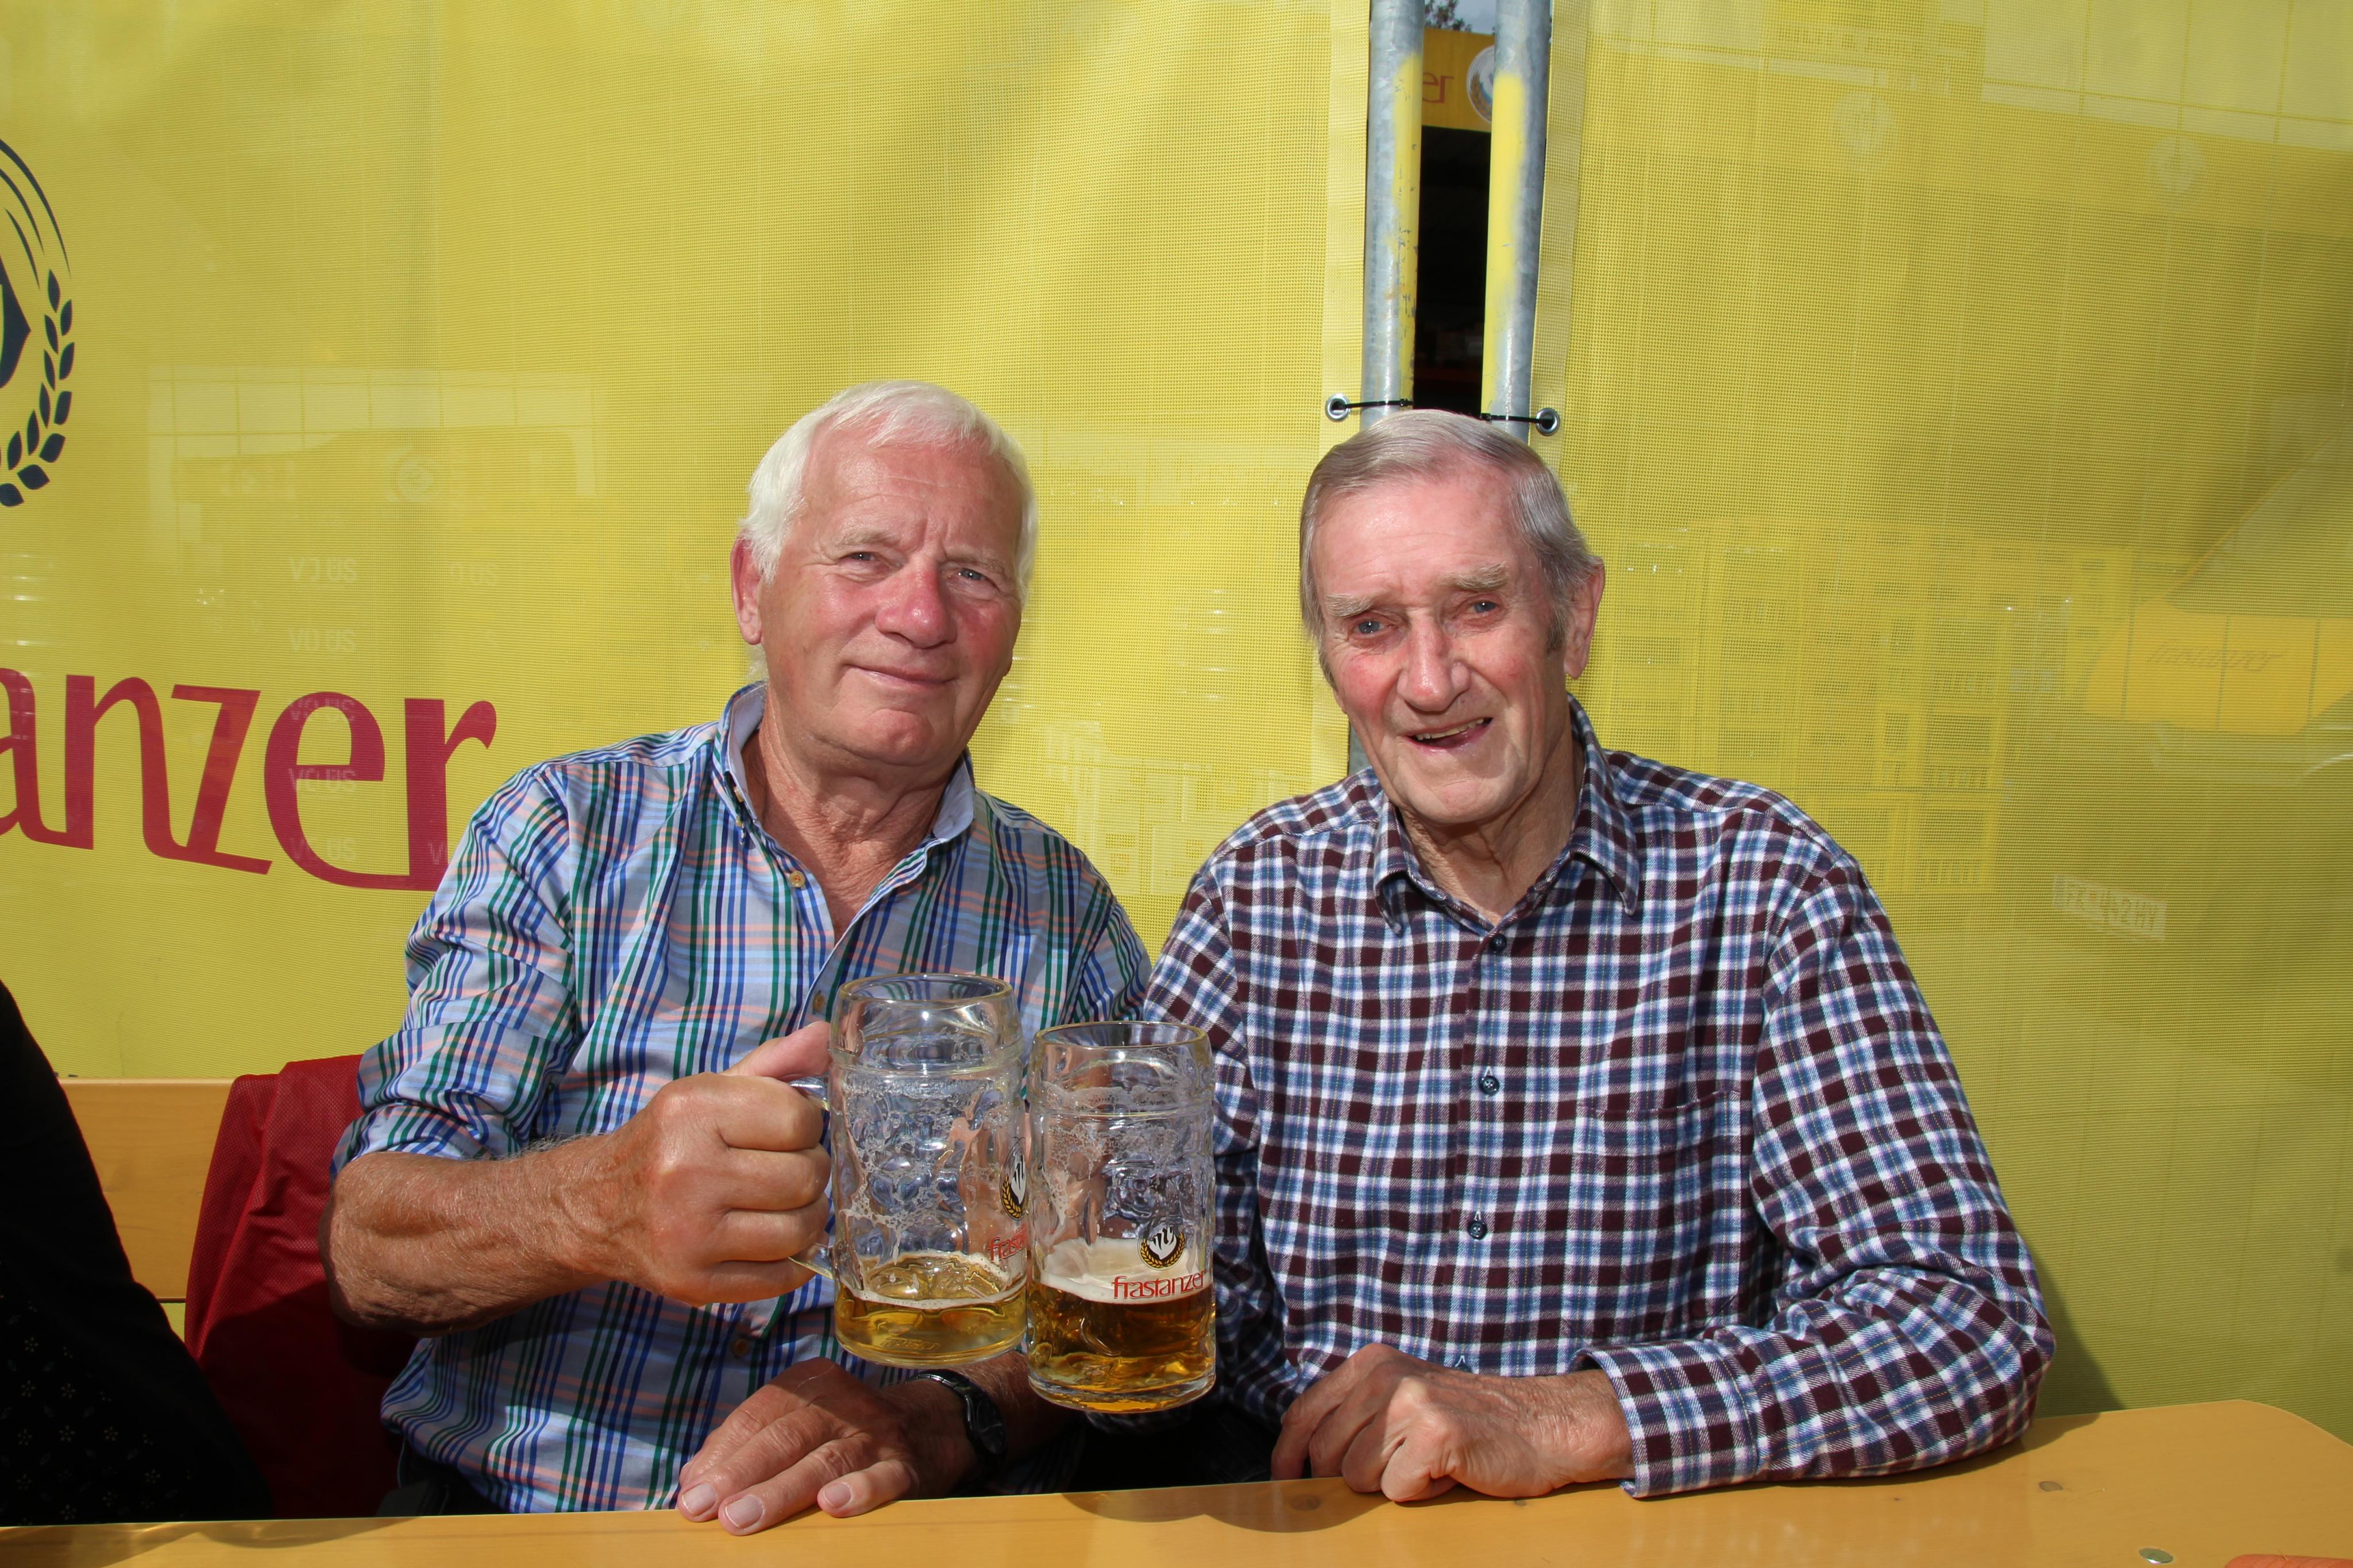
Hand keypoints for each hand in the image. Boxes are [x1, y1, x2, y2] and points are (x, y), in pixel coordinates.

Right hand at [561, 1023, 833, 1304]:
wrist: (597, 1207)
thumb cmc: (670, 1142)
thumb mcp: (712, 1091)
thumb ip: (774, 1065)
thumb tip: (828, 1037)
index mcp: (691, 1110)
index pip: (799, 1118)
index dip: (808, 1124)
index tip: (790, 1130)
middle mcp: (685, 1171)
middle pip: (805, 1177)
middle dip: (811, 1172)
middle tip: (790, 1170)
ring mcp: (687, 1234)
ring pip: (800, 1230)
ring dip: (808, 1217)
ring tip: (785, 1205)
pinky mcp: (692, 1283)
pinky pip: (782, 1277)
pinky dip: (793, 1260)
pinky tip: (774, 1240)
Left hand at [675, 1358, 973, 1532]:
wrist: (931, 1427)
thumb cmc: (845, 1434)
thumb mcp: (800, 1424)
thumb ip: (749, 1447)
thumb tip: (692, 1481)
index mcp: (809, 1387)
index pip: (758, 1415)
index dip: (722, 1453)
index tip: (690, 1492)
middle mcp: (841, 1404)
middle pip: (786, 1436)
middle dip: (741, 1475)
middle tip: (707, 1510)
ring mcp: (876, 1434)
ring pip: (825, 1459)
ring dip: (781, 1491)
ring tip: (745, 1519)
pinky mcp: (906, 1466)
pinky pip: (883, 1476)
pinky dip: (860, 1489)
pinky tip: (834, 1504)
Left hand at [1272, 1344, 1633, 1501]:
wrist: (1543, 1426)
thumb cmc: (1472, 1421)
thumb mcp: (1405, 1397)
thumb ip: (1356, 1413)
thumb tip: (1301, 1456)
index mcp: (1371, 1364)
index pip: (1303, 1412)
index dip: (1288, 1454)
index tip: (1285, 1478)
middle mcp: (1384, 1377)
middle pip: (1326, 1454)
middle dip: (1354, 1477)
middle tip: (1399, 1467)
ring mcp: (1409, 1403)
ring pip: (1358, 1477)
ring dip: (1393, 1483)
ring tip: (1428, 1463)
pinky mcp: (1434, 1435)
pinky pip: (1397, 1490)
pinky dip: (1421, 1493)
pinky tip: (1446, 1473)